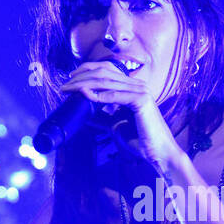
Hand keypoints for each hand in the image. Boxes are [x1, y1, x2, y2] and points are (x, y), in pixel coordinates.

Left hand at [58, 60, 184, 171]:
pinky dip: (98, 95)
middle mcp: (137, 85)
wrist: (158, 152)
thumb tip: (84, 115)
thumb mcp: (115, 125)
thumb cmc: (140, 139)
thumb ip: (102, 117)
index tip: (71, 78)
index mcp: (133, 88)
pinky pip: (115, 96)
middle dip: (81, 76)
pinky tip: (85, 95)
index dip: (87, 70)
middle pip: (104, 72)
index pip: (108, 70)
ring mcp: (140, 91)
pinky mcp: (141, 100)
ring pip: (106, 81)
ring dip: (84, 84)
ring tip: (69, 89)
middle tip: (65, 84)